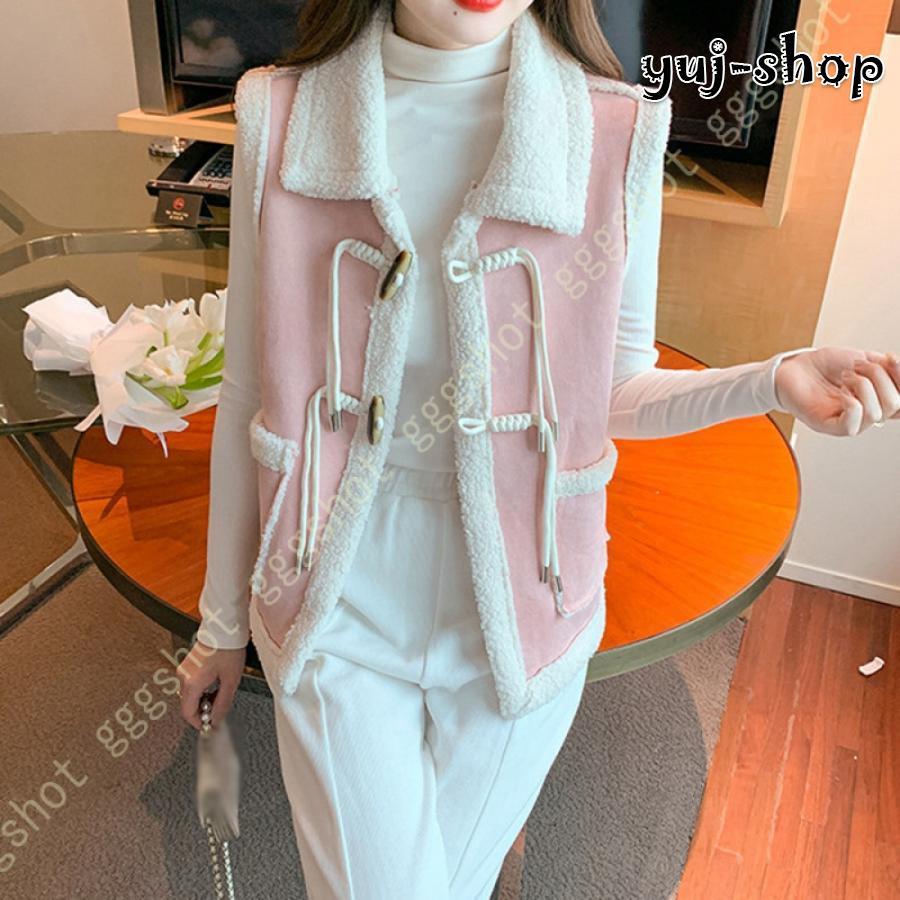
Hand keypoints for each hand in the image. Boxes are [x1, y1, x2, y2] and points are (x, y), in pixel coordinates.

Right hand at [176, 640, 246, 730]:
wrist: (225, 630)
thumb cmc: (229, 650)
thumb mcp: (231, 681)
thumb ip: (223, 703)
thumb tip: (216, 719)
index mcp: (192, 682)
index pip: (187, 713)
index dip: (198, 723)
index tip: (209, 726)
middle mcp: (183, 676)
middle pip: (187, 705)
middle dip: (202, 711)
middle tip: (219, 709)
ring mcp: (184, 670)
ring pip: (189, 695)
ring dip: (202, 700)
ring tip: (220, 692)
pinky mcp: (187, 665)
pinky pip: (191, 684)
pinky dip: (201, 690)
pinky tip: (214, 684)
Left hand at [774, 347, 899, 435]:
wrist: (794, 365)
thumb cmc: (824, 365)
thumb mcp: (864, 359)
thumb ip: (887, 367)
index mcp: (877, 400)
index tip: (890, 358)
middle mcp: (865, 415)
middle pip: (895, 404)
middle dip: (880, 376)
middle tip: (857, 365)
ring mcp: (846, 422)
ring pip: (875, 413)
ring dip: (863, 385)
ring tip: (845, 375)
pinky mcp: (826, 426)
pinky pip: (851, 426)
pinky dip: (851, 404)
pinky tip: (841, 391)